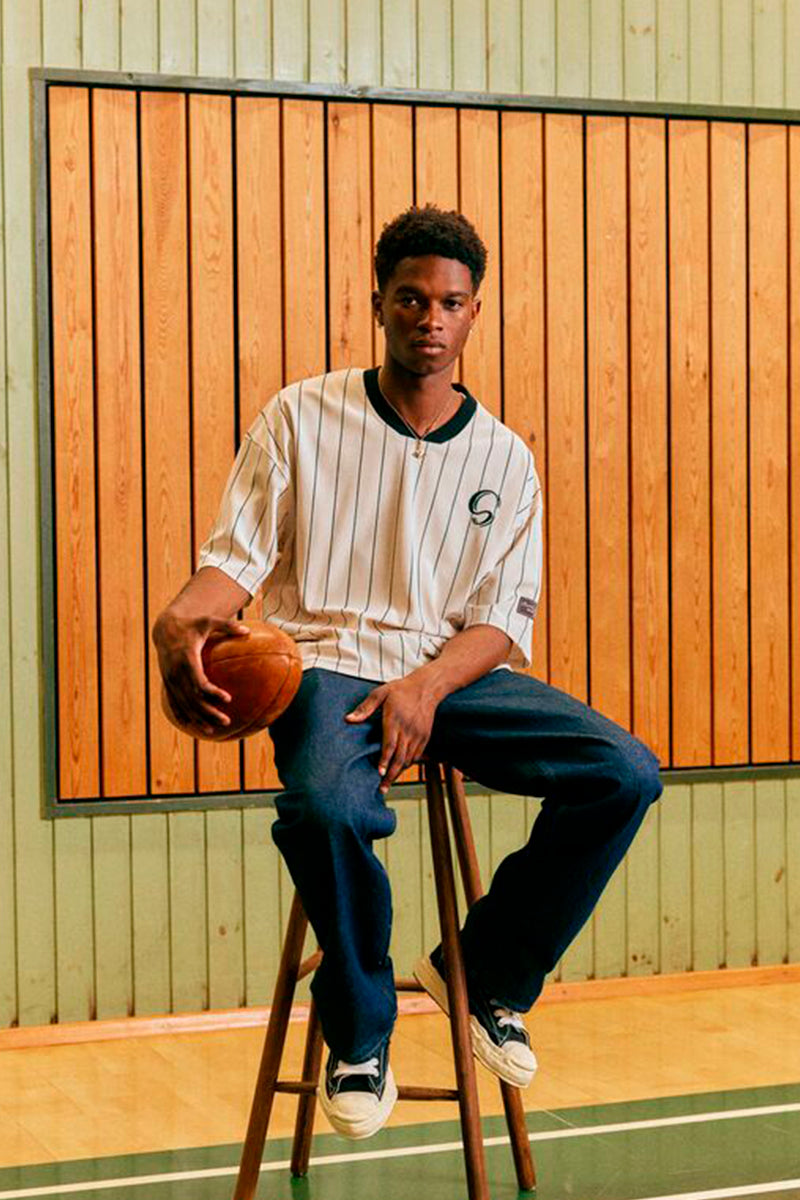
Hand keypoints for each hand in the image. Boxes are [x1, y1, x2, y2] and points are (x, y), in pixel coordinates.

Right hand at [152, 611, 249, 736]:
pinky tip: (194, 726)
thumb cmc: (192, 624)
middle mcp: (176, 672)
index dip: (212, 692)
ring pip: (183, 704)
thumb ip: (227, 626)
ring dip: (198, 718)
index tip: (227, 699)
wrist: (165, 628)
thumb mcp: (208, 621)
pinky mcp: (167, 682)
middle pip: (192, 698)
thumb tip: (248, 631)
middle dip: (208, 712)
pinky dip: (183, 715)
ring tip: (213, 730)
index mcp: (187, 657)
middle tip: (226, 721)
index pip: (199, 680)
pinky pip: (174, 702)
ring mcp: (170, 679)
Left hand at [346, 675, 438, 792]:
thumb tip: (348, 719)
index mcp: (395, 719)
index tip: (379, 773)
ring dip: (399, 772)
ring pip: (409, 759)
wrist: (427, 687)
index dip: (385, 760)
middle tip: (382, 789)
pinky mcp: (425, 736)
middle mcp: (408, 729)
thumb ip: (365, 708)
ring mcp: (418, 734)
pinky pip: (417, 755)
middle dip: (391, 775)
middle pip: (400, 757)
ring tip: (388, 784)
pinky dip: (408, 764)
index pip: (390, 744)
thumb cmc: (400, 690)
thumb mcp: (380, 693)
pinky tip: (399, 770)